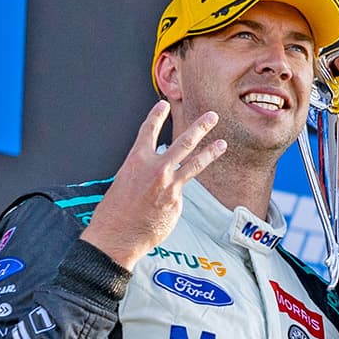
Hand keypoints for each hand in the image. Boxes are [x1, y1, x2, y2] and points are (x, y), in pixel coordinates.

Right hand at [78, 101, 223, 270]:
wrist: (117, 234)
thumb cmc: (116, 211)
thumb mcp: (124, 182)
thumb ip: (144, 173)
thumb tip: (161, 176)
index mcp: (136, 159)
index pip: (148, 130)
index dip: (156, 116)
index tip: (163, 104)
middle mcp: (155, 168)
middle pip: (183, 142)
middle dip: (200, 127)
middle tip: (212, 116)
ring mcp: (169, 184)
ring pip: (195, 163)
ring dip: (210, 151)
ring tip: (222, 142)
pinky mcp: (177, 200)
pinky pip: (180, 192)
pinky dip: (176, 194)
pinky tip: (166, 204)